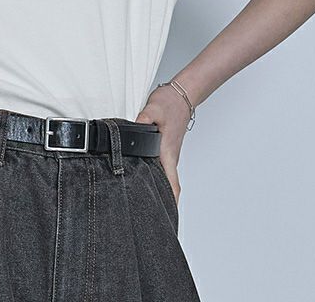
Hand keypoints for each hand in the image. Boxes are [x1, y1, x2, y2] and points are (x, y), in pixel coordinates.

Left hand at [134, 84, 190, 206]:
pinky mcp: (164, 148)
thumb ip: (143, 119)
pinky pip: (160, 167)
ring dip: (156, 190)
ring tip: (140, 203)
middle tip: (147, 218)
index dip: (171, 204)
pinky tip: (140, 176)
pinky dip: (154, 176)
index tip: (167, 221)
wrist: (181, 94)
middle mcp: (169, 157)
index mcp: (168, 153)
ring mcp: (168, 154)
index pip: (172, 185)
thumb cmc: (170, 102)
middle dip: (161, 203)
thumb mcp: (154, 108)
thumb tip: (133, 128)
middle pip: (168, 187)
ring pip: (163, 177)